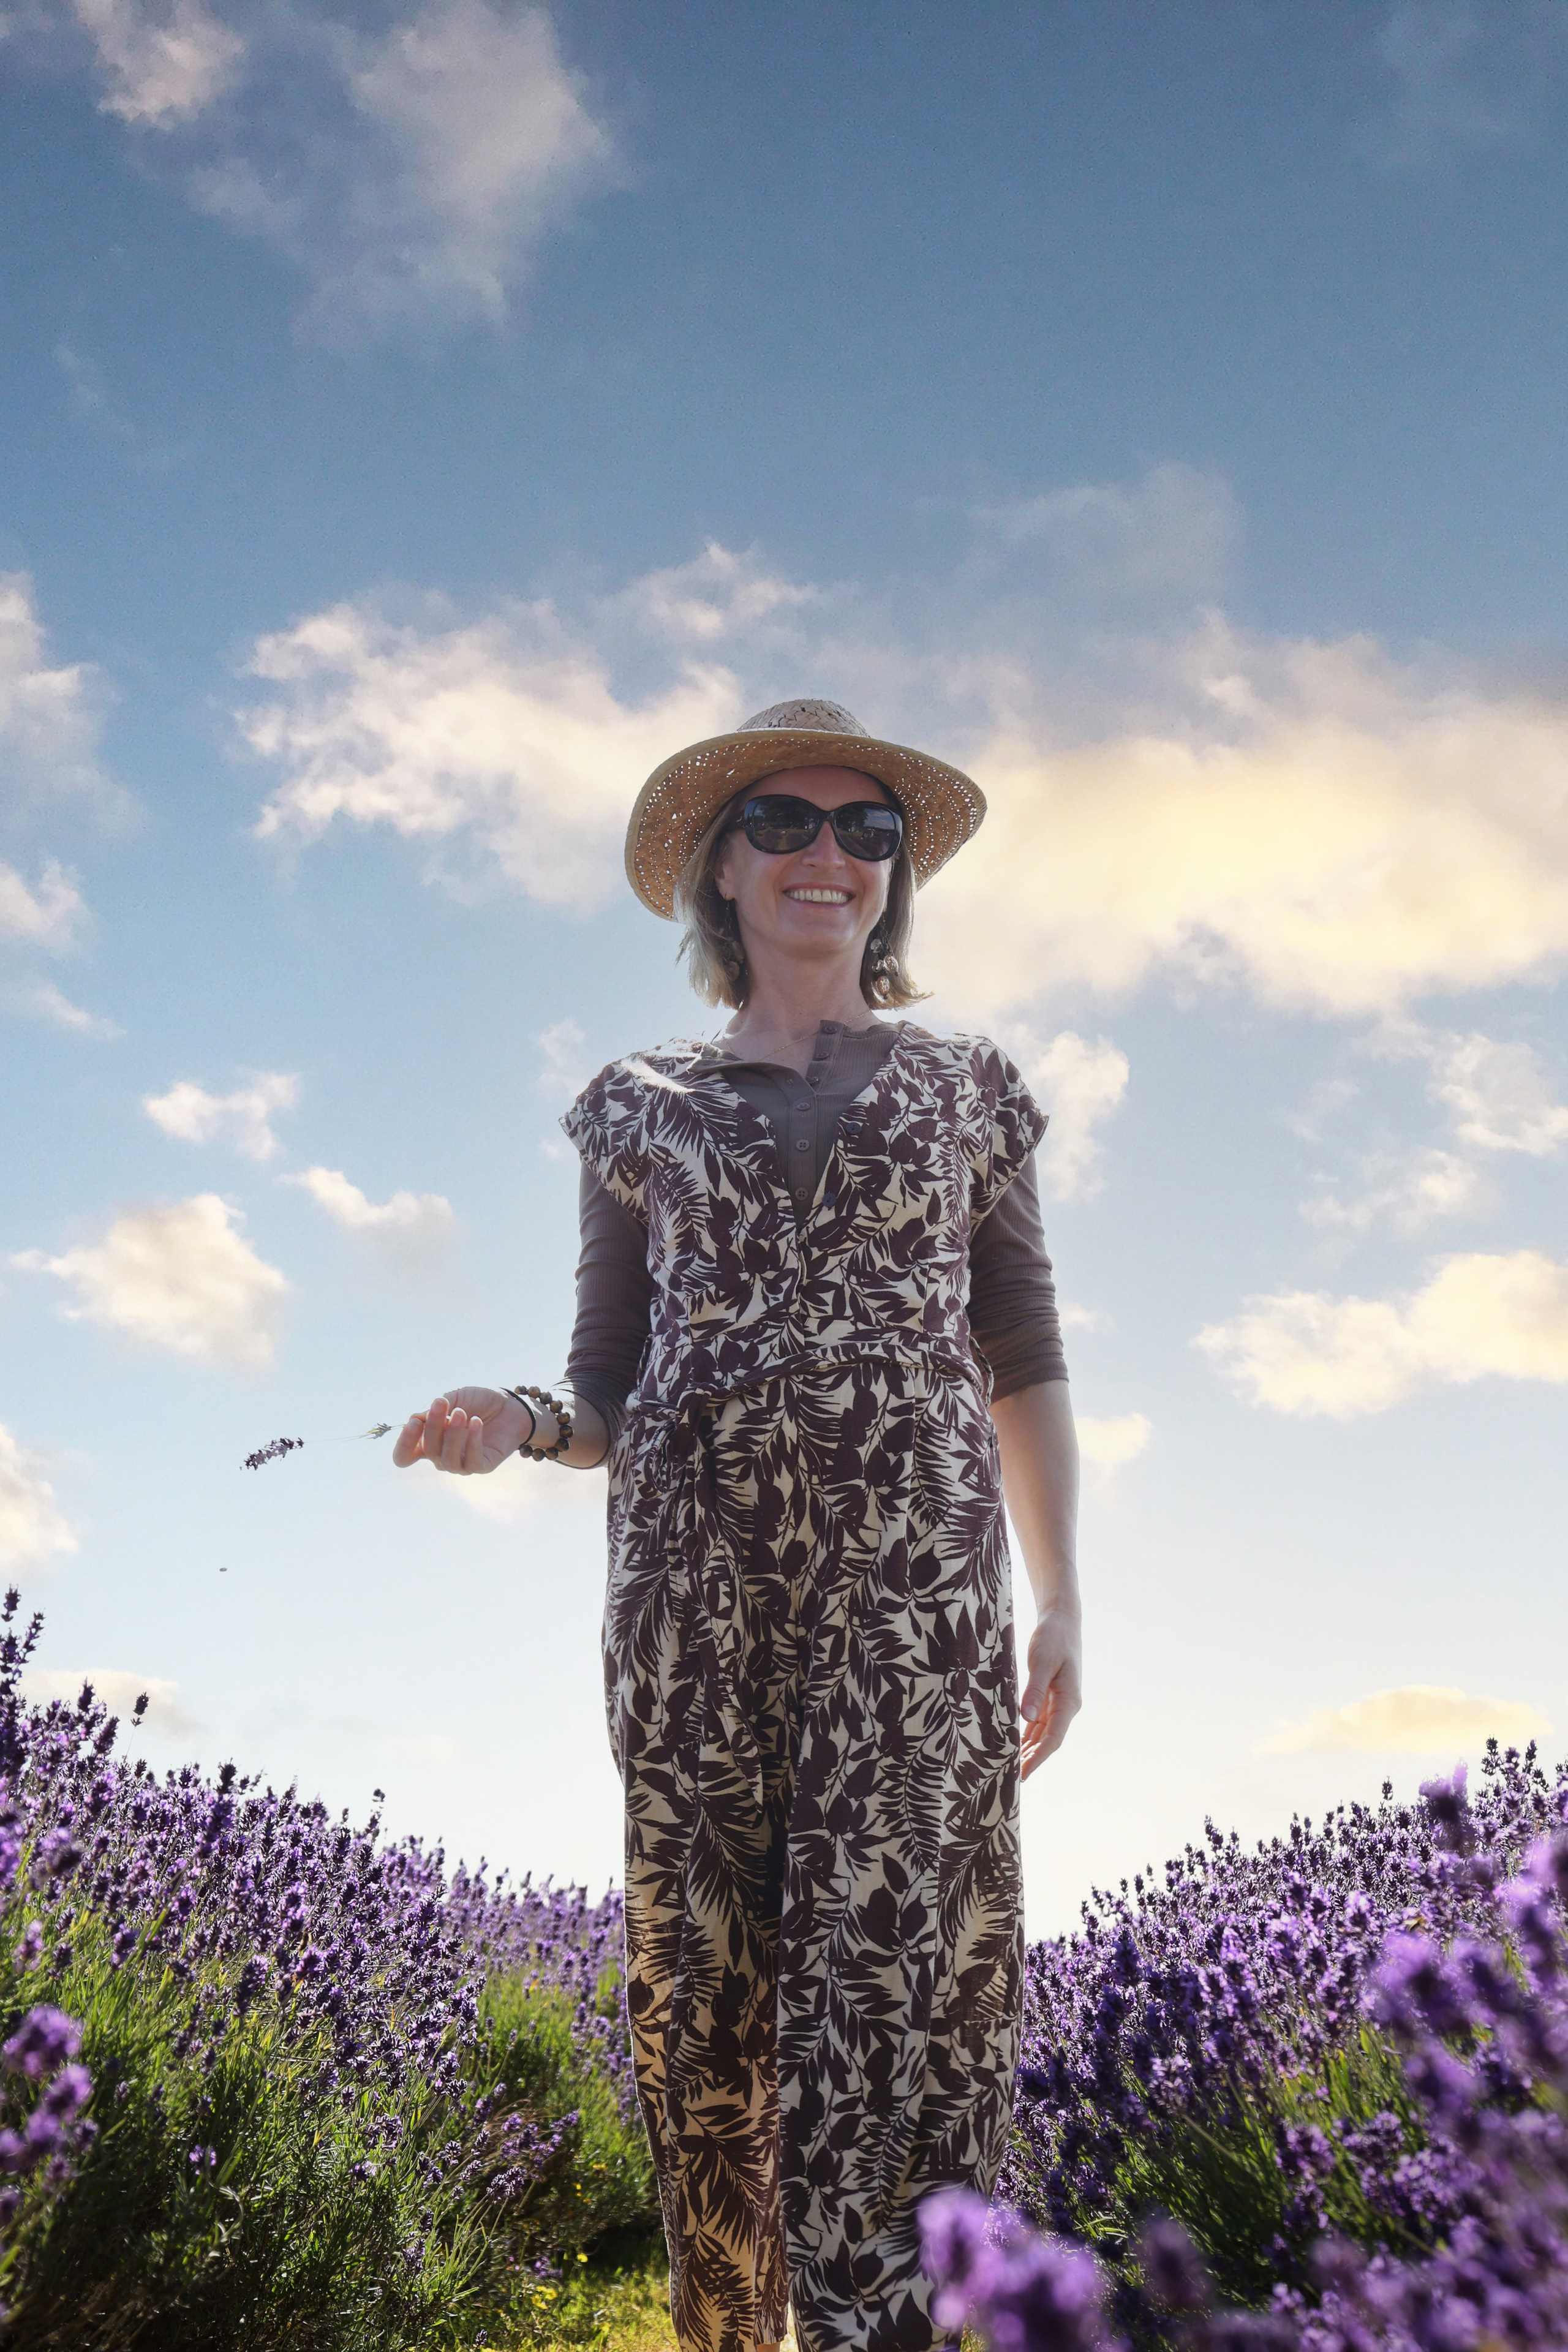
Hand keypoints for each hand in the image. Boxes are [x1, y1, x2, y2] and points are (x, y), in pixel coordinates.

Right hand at [392, 1387, 538, 1474]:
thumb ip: (435, 1410)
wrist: (510, 1405)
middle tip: (441, 1403)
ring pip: (446, 1460)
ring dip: (452, 1435)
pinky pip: (471, 1461)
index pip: (405, 1455)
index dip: (404, 1444)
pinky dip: (472, 1441)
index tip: (414, 1422)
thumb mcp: (455, 1398)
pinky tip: (476, 1422)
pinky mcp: (482, 1466)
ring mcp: (461, 1463)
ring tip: (462, 1412)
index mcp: (430, 1441)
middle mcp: (442, 1456)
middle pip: (427, 1451)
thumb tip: (415, 1419)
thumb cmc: (478, 1402)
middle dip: (433, 1426)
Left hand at [1019, 1601, 1081, 1779]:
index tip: (1023, 1776)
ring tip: (1009, 1768)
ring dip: (1027, 1751)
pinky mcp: (1048, 1696)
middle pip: (1047, 1741)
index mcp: (1069, 1702)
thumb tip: (1026, 1718)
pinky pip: (1036, 1722)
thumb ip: (1035, 1690)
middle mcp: (1065, 1707)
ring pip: (1041, 1734)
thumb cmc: (1054, 1638)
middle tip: (1010, 1781)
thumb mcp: (1043, 1662)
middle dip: (1031, 1760)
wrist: (1061, 1620)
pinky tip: (1012, 1744)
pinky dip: (1025, 1735)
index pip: (1053, 1739)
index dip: (1038, 1759)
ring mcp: (1057, 1703)